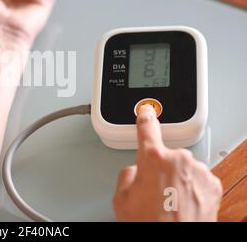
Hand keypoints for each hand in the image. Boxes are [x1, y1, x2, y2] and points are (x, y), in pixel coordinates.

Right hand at [113, 105, 222, 220]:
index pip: (147, 129)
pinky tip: (183, 203)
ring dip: (177, 180)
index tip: (147, 110)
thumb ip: (127, 174)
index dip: (145, 118)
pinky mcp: (212, 184)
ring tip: (169, 202)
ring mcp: (198, 171)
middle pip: (165, 156)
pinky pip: (197, 179)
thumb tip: (136, 172)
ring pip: (183, 168)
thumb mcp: (121, 199)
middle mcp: (178, 160)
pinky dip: (192, 188)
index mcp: (153, 158)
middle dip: (159, 169)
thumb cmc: (149, 223)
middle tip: (154, 192)